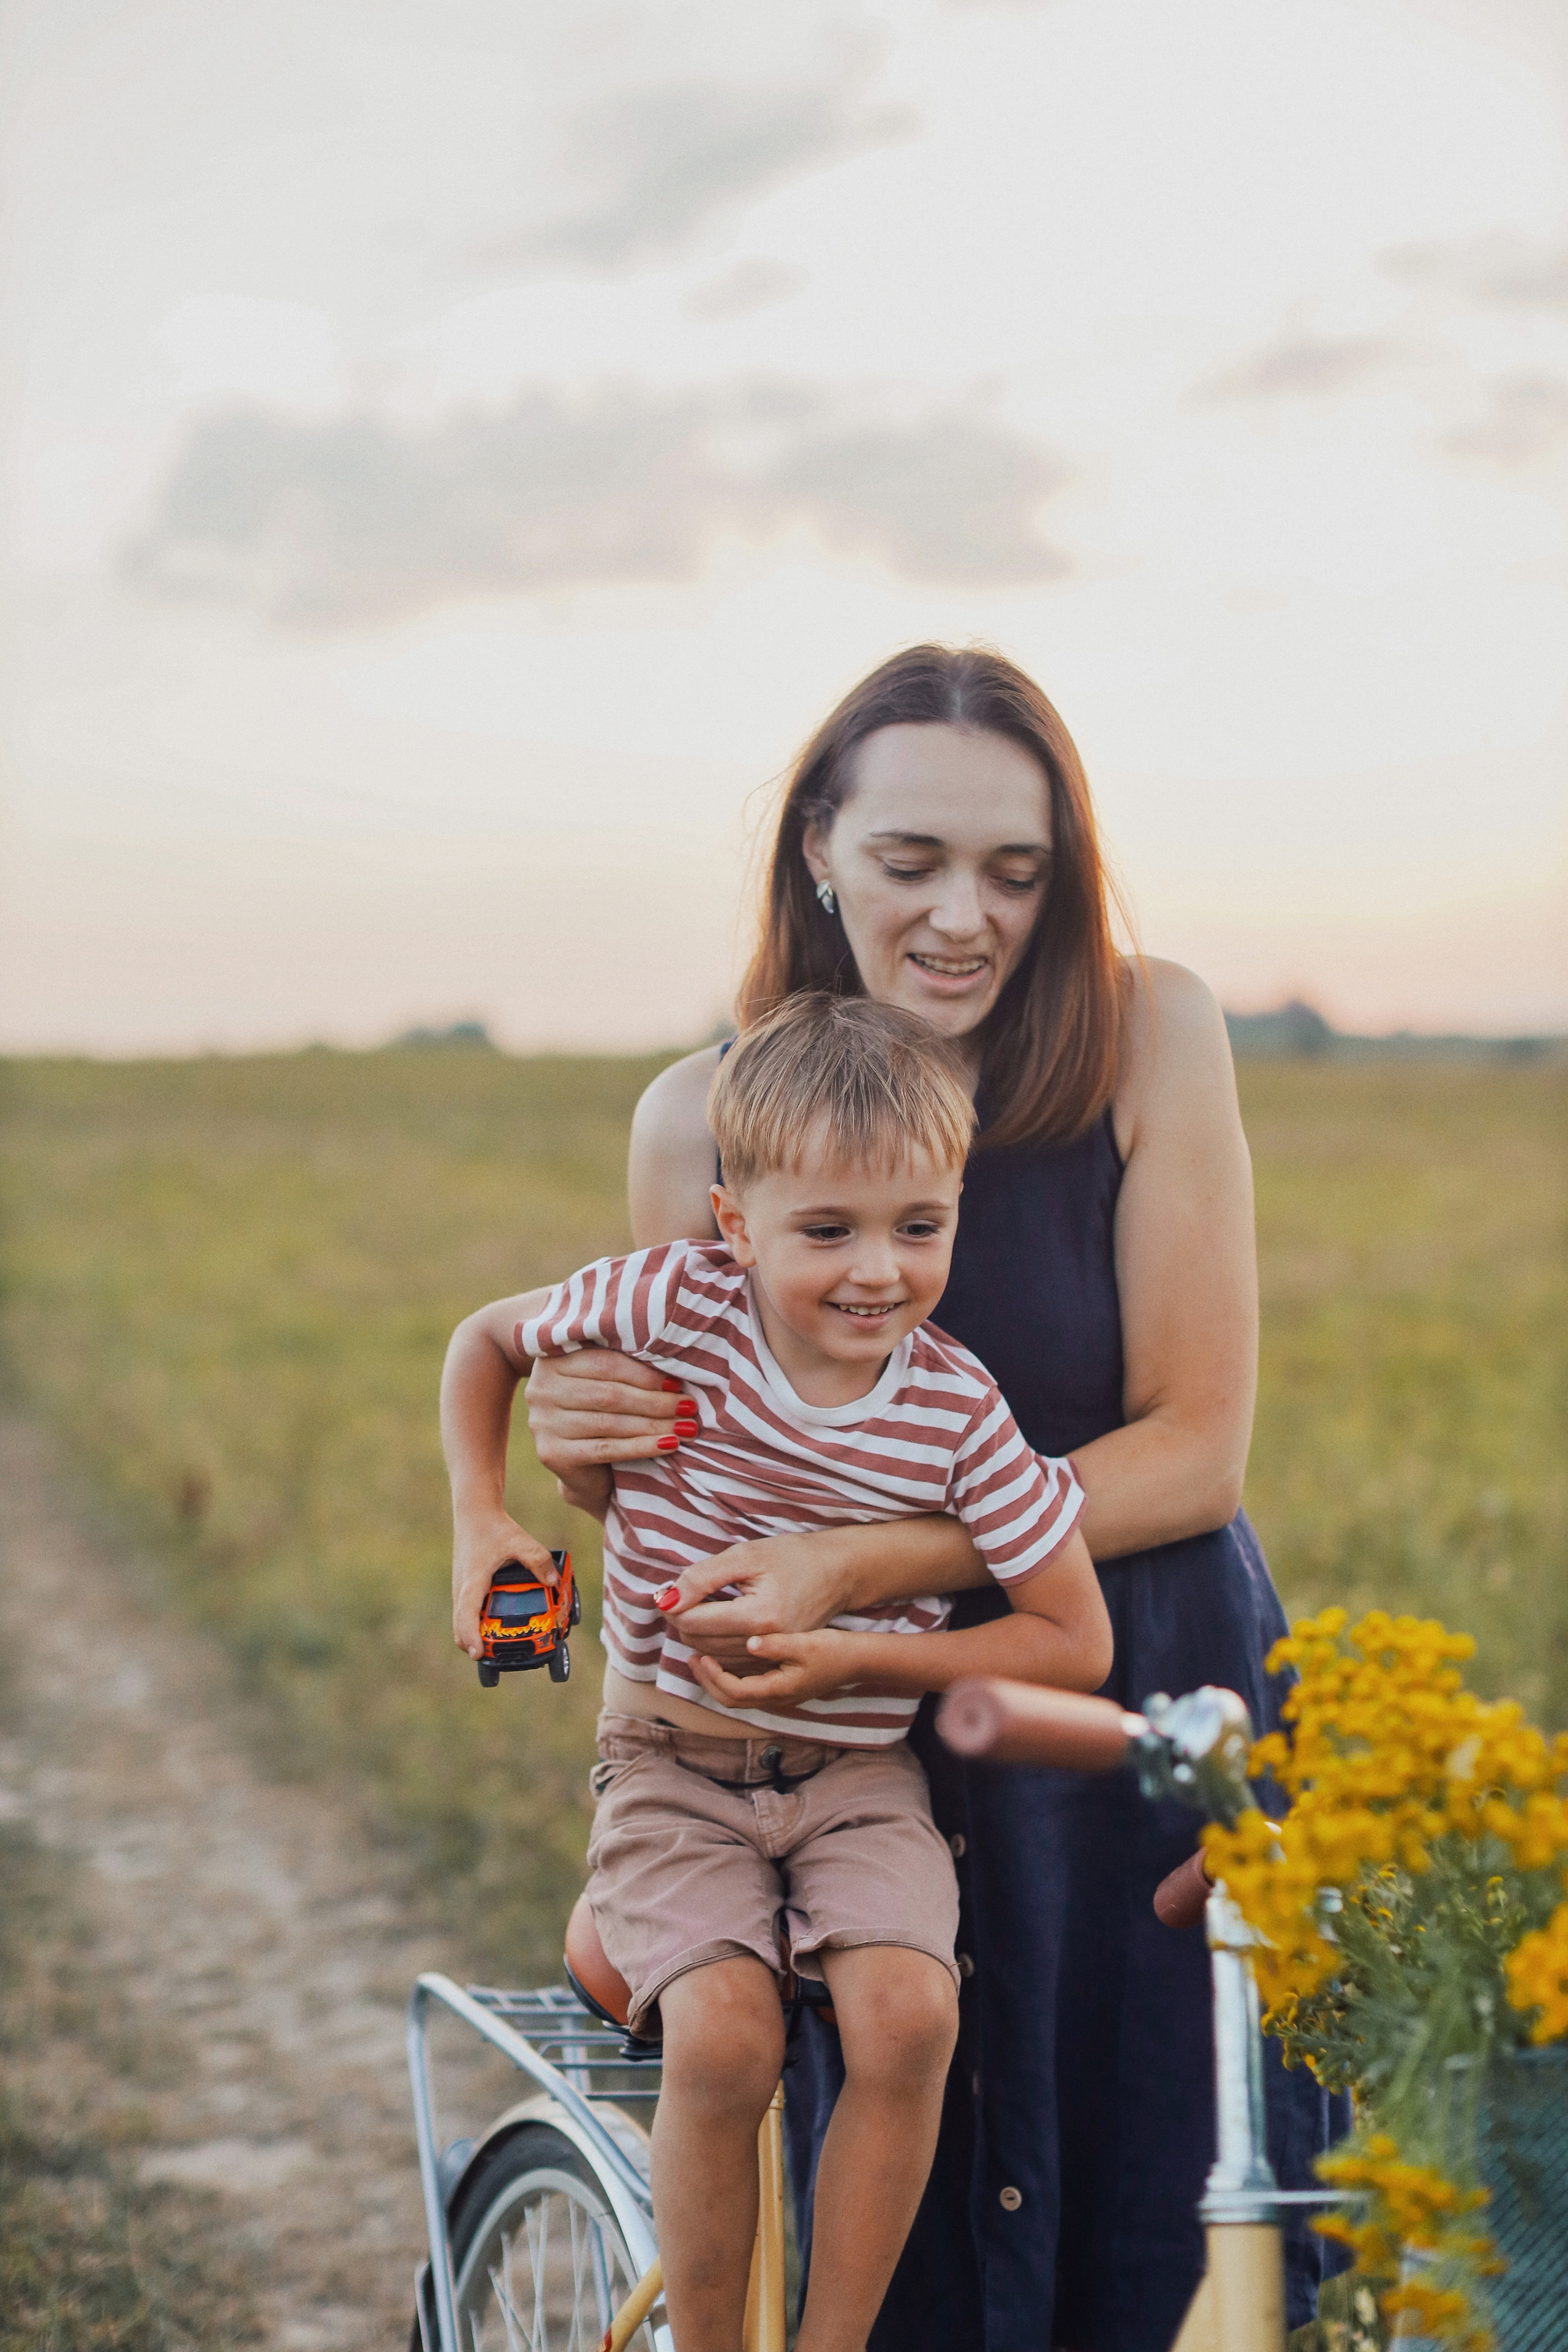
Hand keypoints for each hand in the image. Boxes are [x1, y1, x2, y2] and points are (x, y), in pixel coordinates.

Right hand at [452, 1510, 558, 1658]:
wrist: (474, 1514)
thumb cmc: (494, 1528)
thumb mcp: (520, 1541)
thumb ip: (538, 1559)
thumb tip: (554, 1583)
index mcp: (472, 1582)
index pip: (466, 1615)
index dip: (471, 1637)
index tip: (478, 1654)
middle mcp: (461, 1591)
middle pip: (461, 1629)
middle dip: (476, 1646)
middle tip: (498, 1658)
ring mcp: (461, 1592)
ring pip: (463, 1623)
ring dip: (476, 1637)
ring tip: (501, 1647)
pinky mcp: (465, 1591)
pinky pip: (468, 1615)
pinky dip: (477, 1626)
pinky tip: (497, 1628)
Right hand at [524, 1350, 693, 1518]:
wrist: (583, 1468)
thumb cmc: (604, 1413)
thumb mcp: (609, 1382)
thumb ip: (628, 1365)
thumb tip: (677, 1361)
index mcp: (554, 1359)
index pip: (606, 1362)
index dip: (645, 1373)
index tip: (678, 1383)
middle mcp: (541, 1388)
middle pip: (609, 1393)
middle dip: (655, 1401)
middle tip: (689, 1406)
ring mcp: (543, 1422)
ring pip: (609, 1421)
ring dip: (654, 1424)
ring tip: (687, 1427)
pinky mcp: (552, 1453)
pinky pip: (606, 1448)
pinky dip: (642, 1446)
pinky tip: (669, 1444)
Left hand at [659, 1534, 856, 1666]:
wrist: (839, 1571)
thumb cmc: (793, 1556)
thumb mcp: (745, 1555)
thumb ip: (701, 1578)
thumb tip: (664, 1599)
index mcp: (758, 1617)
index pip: (694, 1623)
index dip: (673, 1606)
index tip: (667, 1590)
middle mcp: (766, 1644)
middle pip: (700, 1643)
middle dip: (681, 1619)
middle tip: (679, 1595)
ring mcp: (774, 1656)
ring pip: (713, 1656)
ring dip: (696, 1633)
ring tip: (696, 1606)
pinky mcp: (777, 1660)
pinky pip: (732, 1664)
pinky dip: (714, 1645)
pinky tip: (715, 1622)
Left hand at [689, 1630, 863, 1710]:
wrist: (858, 1661)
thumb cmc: (834, 1651)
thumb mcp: (807, 1643)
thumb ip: (777, 1645)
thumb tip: (750, 1644)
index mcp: (778, 1690)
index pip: (735, 1691)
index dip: (713, 1676)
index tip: (700, 1656)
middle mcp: (775, 1698)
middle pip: (731, 1700)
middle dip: (708, 1681)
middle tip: (692, 1658)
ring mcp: (778, 1694)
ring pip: (738, 1695)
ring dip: (717, 1679)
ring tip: (701, 1656)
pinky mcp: (781, 1686)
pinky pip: (747, 1687)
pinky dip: (731, 1676)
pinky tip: (726, 1657)